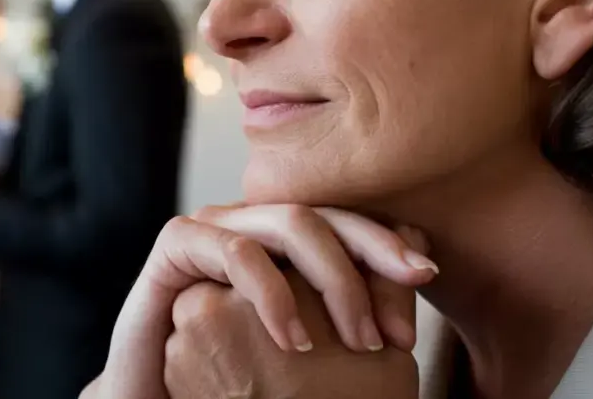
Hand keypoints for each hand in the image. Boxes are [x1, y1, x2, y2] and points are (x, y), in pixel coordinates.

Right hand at [83, 204, 437, 398]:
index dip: (387, 241)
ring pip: (287, 223)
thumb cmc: (241, 378)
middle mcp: (252, 220)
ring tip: (359, 343)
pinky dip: (273, 292)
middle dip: (371, 253)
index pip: (344, 218)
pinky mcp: (179, 241)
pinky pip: (236, 252)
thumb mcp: (314, 342)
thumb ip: (355, 303)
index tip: (428, 277)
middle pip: (323, 213)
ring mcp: (216, 225)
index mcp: (284, 236)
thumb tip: (419, 265)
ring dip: (334, 280)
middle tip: (400, 314)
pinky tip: (294, 338)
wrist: (164, 398)